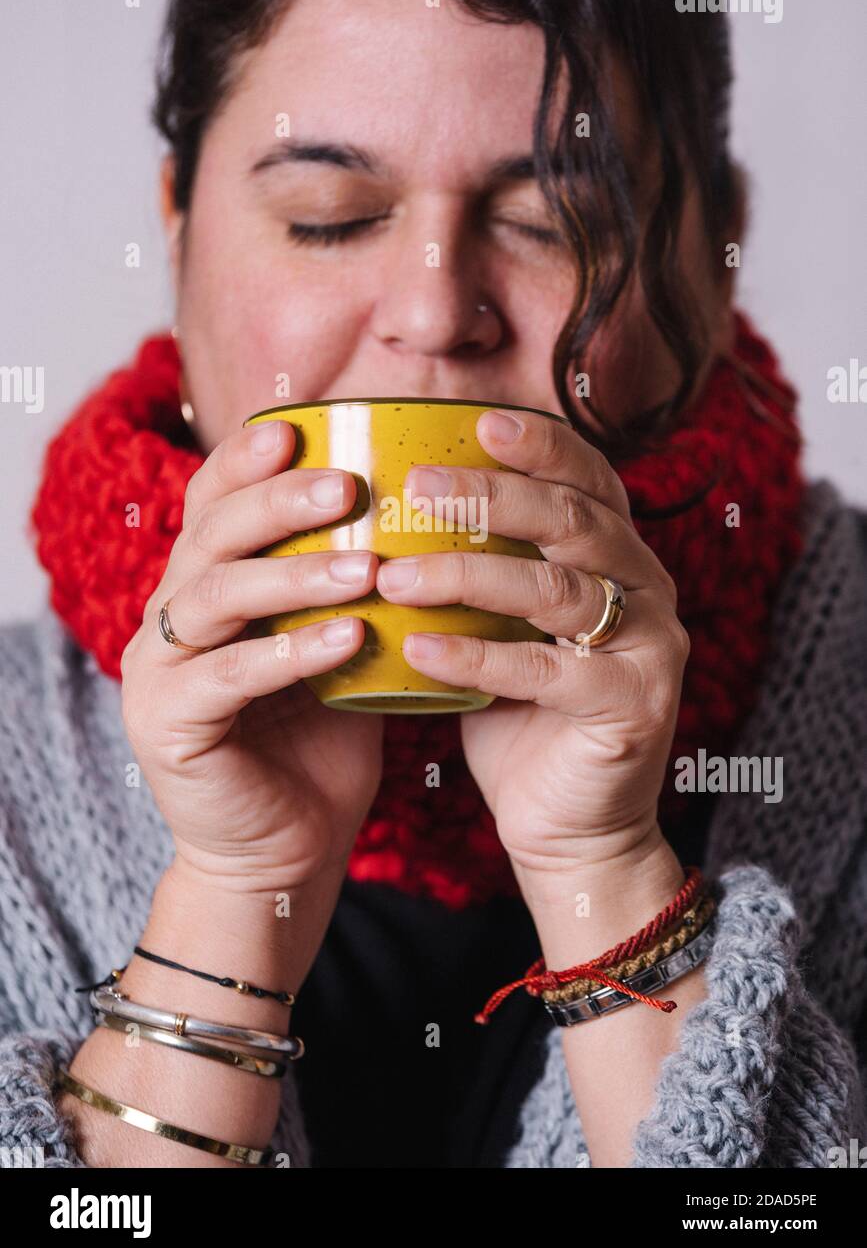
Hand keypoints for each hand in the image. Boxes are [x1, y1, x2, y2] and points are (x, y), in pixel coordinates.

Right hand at [119, 419, 382, 892]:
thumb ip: (352, 585)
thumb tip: (424, 511)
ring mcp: (159, 670)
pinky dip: (289, 652)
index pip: (213, 505)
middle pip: (211, 536)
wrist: (287, 851)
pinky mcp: (168, 725)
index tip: (301, 428)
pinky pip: (228, 675)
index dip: (247, 463)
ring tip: (364, 565)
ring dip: (293, 574)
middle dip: (277, 502)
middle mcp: (170, 617)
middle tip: (345, 485)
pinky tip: (349, 637)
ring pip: (215, 595)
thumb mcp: (341, 647)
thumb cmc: (321, 742)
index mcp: (204, 587)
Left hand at [375, 408, 689, 879]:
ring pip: (557, 588)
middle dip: (492, 495)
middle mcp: (649, 590)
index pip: (590, 481)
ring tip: (395, 575)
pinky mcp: (632, 706)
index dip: (543, 445)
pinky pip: (545, 670)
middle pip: (573, 520)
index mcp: (621, 559)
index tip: (479, 420)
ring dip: (467, 573)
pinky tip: (418, 648)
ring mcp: (650, 647)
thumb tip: (394, 504)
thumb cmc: (523, 716)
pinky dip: (476, 655)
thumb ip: (483, 568)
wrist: (572, 827)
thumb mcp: (504, 627)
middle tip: (419, 483)